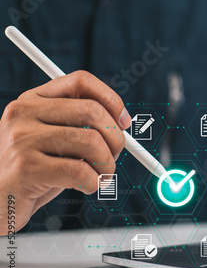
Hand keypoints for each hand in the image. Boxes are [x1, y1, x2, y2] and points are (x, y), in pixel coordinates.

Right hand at [0, 71, 130, 234]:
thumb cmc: (35, 168)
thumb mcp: (54, 138)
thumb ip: (81, 125)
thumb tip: (122, 125)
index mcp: (34, 99)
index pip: (81, 81)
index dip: (111, 99)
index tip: (123, 123)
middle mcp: (24, 113)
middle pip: (92, 111)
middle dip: (116, 138)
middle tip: (114, 156)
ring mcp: (22, 139)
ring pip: (91, 142)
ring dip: (107, 164)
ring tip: (102, 175)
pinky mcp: (25, 168)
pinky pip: (80, 171)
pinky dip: (94, 182)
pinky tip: (87, 186)